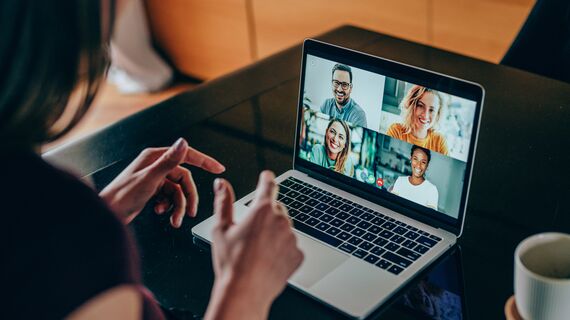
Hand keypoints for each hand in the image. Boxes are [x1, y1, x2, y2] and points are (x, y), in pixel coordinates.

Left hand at [99, 138, 224, 226]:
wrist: (108, 216)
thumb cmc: (121, 197)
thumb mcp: (150, 179)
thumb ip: (169, 161)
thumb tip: (183, 142)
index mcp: (155, 157)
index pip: (186, 155)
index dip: (204, 161)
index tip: (218, 168)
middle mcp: (155, 166)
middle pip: (184, 179)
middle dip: (188, 197)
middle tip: (190, 212)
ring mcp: (154, 178)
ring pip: (177, 191)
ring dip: (177, 206)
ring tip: (174, 219)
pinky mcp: (151, 190)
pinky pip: (169, 197)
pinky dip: (168, 207)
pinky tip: (160, 212)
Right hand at [205, 171, 303, 319]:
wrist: (245, 291)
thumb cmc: (231, 262)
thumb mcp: (221, 228)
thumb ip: (223, 202)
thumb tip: (222, 184)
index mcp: (261, 210)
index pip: (268, 186)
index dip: (266, 178)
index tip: (267, 176)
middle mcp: (280, 221)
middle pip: (275, 209)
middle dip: (266, 215)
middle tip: (251, 233)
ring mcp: (292, 238)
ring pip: (284, 229)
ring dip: (274, 234)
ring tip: (258, 251)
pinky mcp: (298, 255)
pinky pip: (291, 246)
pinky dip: (282, 250)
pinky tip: (268, 260)